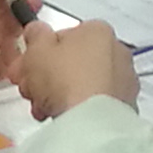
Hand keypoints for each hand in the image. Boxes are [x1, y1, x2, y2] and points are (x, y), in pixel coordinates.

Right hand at [14, 11, 136, 120]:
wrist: (89, 122)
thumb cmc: (66, 81)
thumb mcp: (37, 49)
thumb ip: (35, 35)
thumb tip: (37, 31)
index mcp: (98, 30)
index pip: (64, 35)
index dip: (40, 51)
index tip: (28, 64)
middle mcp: (117, 52)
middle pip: (73, 61)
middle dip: (48, 75)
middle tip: (30, 87)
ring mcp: (123, 81)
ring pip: (83, 84)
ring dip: (59, 94)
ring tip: (42, 107)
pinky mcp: (124, 106)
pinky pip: (94, 104)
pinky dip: (78, 109)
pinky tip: (60, 117)